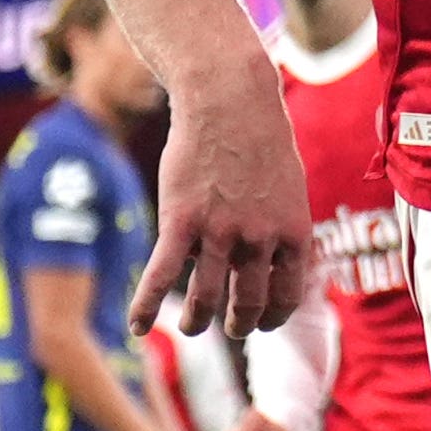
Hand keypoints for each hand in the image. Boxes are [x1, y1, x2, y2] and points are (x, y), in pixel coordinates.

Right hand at [131, 58, 311, 339]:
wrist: (230, 99)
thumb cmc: (261, 139)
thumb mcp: (289, 186)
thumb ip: (281, 226)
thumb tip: (272, 260)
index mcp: (293, 231)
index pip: (288, 294)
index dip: (274, 316)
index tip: (263, 323)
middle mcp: (259, 238)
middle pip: (247, 303)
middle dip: (238, 325)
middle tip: (231, 330)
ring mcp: (219, 231)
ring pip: (204, 298)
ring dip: (196, 321)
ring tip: (190, 328)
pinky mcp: (181, 220)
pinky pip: (161, 276)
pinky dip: (146, 306)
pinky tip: (137, 327)